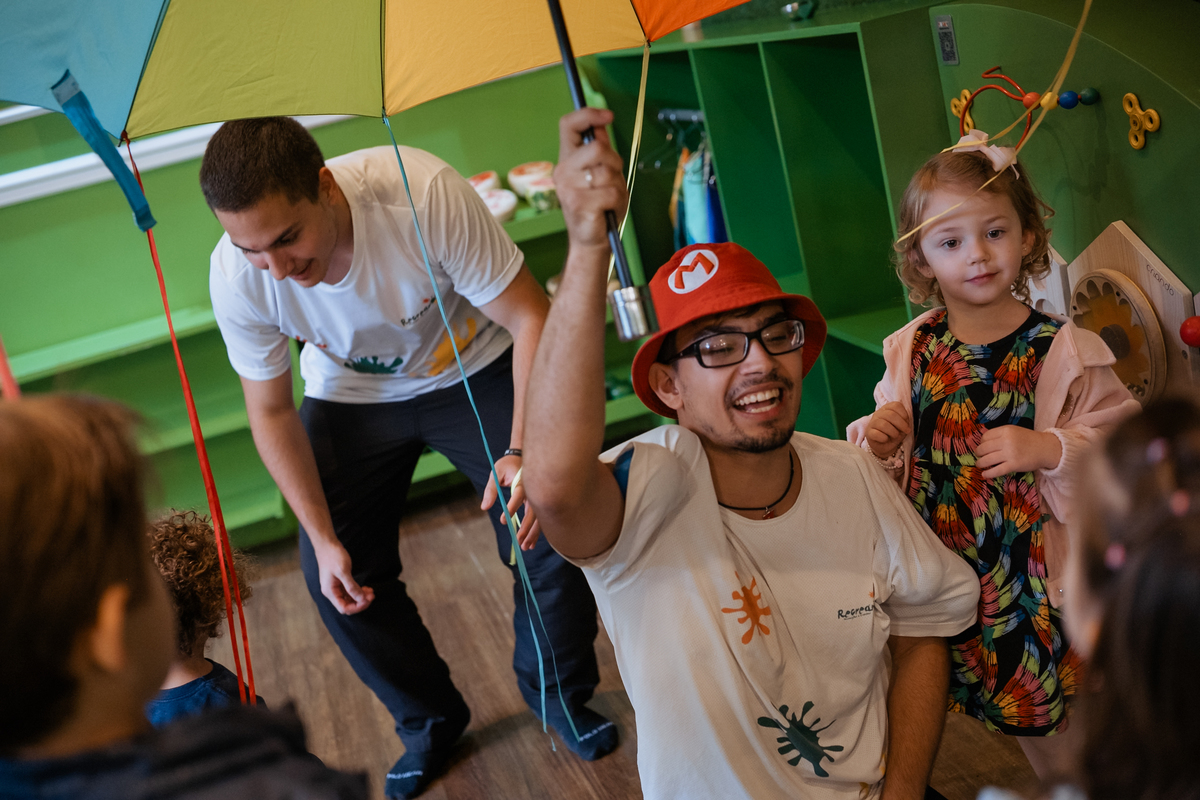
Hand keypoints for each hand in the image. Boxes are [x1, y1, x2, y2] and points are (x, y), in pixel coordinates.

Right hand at [311, 537, 373, 614]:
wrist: (327, 544)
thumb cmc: (333, 556)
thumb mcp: (343, 571)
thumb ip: (351, 587)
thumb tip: (361, 599)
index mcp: (330, 592)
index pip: (344, 608)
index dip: (357, 607)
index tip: (368, 599)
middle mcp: (332, 592)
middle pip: (348, 604)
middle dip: (361, 602)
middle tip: (372, 595)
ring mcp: (336, 587)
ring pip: (350, 598)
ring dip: (361, 597)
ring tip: (371, 591)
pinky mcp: (340, 582)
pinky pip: (350, 591)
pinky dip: (358, 591)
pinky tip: (366, 588)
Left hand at [481, 454, 541, 550]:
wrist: (522, 455)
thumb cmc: (508, 464)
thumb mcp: (496, 472)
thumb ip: (491, 489)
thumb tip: (484, 507)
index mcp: (523, 480)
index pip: (519, 495)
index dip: (512, 507)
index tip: (502, 520)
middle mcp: (533, 489)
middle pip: (533, 511)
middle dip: (526, 527)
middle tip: (518, 540)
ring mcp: (538, 496)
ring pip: (539, 517)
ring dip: (533, 533)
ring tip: (525, 546)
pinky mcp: (539, 501)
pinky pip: (540, 518)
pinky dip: (537, 531)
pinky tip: (531, 543)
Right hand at [555, 107, 627, 250]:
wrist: (591, 240)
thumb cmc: (599, 206)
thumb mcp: (602, 173)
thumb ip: (600, 151)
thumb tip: (601, 126)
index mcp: (567, 159)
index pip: (568, 125)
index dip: (588, 115)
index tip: (608, 115)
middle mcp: (563, 170)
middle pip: (597, 147)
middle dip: (613, 161)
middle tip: (611, 179)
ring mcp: (568, 187)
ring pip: (607, 171)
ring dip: (616, 185)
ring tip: (608, 198)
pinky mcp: (579, 203)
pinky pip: (611, 192)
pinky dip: (617, 201)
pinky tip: (607, 209)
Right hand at [865, 401, 910, 458]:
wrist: (884, 445)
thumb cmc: (893, 433)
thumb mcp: (902, 426)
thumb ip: (905, 421)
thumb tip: (906, 423)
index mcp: (887, 408)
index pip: (896, 405)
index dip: (904, 414)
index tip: (907, 422)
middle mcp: (878, 413)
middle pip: (890, 414)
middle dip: (901, 424)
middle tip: (906, 431)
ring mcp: (872, 423)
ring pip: (884, 424)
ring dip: (894, 432)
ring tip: (895, 436)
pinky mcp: (868, 432)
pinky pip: (877, 434)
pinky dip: (884, 438)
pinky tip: (885, 439)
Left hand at [976, 427, 1061, 479]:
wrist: (1046, 448)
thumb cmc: (1028, 440)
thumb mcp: (1014, 431)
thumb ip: (1000, 435)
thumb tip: (982, 442)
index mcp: (1006, 430)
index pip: (985, 437)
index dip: (981, 443)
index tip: (983, 447)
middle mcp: (1006, 441)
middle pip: (983, 448)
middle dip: (978, 454)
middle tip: (979, 456)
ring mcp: (1010, 453)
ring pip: (987, 460)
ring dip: (980, 463)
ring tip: (980, 465)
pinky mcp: (1014, 465)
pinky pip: (996, 470)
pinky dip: (988, 474)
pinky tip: (984, 475)